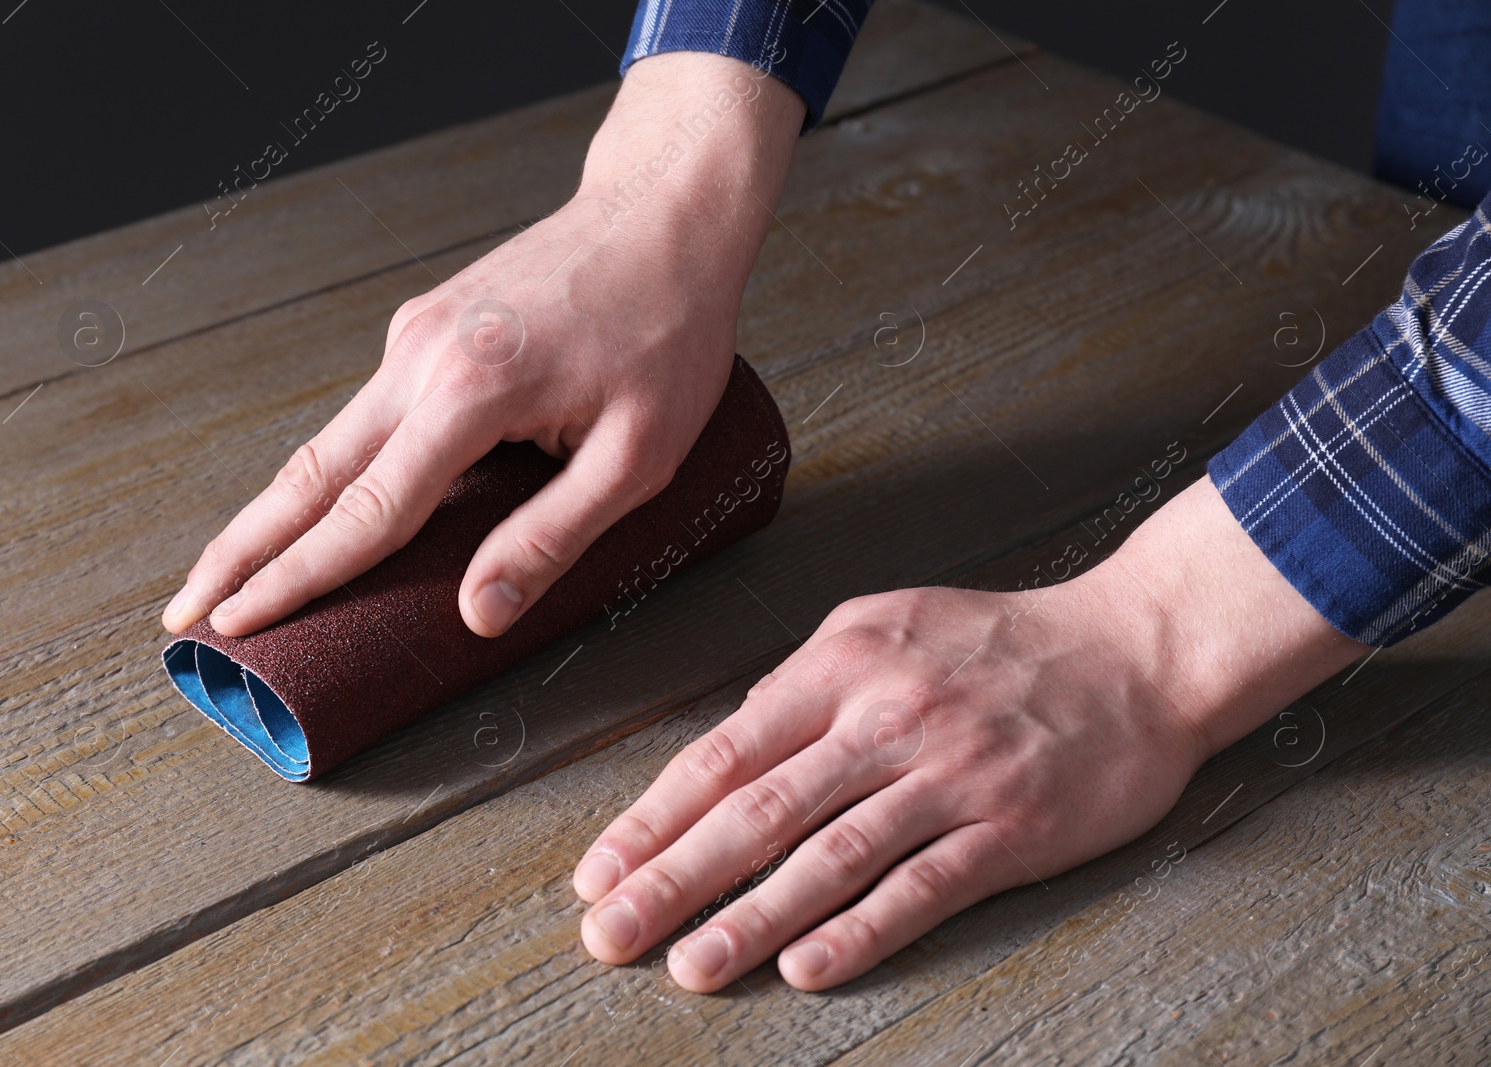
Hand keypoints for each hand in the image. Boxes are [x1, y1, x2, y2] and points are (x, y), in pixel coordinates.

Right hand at [162, 52, 804, 638]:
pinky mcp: (428, 329)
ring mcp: (416, 336)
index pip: (364, 510)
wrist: (664, 216)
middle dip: (240, 549)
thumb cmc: (666, 330)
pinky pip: (364, 415)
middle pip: (309, 472)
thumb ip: (554, 536)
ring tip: (228, 574)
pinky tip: (316, 512)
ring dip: (273, 511)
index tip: (236, 624)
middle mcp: (420, 356)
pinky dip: (328, 471)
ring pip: (327, 441)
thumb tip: (478, 613)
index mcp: (470, 390)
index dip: (297, 578)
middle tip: (184, 613)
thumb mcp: (639, 454)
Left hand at [572, 478, 1366, 990]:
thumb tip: (731, 743)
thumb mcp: (886, 625)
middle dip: (671, 879)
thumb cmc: (1000, 641)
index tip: (599, 872)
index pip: (724, 752)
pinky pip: (920, 888)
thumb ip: (805, 683)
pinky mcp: (1009, 827)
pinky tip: (805, 968)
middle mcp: (885, 718)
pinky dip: (859, 932)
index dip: (653, 819)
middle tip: (608, 935)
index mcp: (841, 664)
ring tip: (689, 967)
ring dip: (749, 918)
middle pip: (758, 810)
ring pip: (828, 857)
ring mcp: (948, 775)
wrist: (1137, 648)